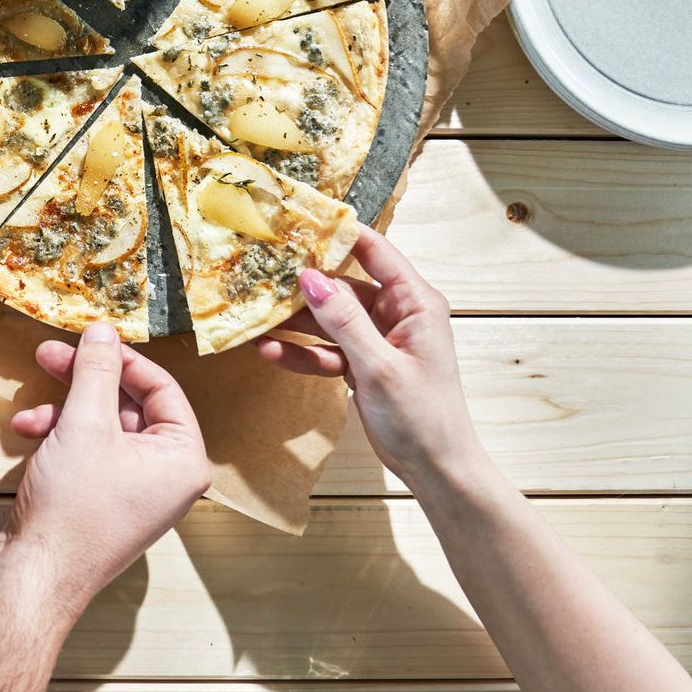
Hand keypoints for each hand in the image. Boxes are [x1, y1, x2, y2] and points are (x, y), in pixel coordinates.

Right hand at [5, 324, 210, 604]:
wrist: (36, 578)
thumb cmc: (73, 510)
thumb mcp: (86, 423)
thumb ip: (97, 369)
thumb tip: (104, 330)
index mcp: (183, 459)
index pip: (162, 387)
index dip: (121, 358)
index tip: (89, 338)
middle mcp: (167, 475)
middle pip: (129, 404)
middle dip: (84, 380)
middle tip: (49, 354)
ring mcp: (135, 490)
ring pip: (102, 426)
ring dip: (64, 409)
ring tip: (30, 403)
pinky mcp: (104, 500)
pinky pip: (88, 451)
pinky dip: (59, 436)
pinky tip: (27, 432)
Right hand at [254, 225, 481, 485]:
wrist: (436, 471)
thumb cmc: (423, 416)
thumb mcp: (380, 365)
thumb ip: (343, 320)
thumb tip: (309, 276)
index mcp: (414, 302)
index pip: (375, 251)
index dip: (339, 233)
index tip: (299, 220)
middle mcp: (395, 313)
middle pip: (342, 284)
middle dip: (304, 282)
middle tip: (262, 270)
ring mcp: (376, 338)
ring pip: (328, 318)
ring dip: (295, 321)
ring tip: (256, 313)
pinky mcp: (361, 363)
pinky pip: (325, 349)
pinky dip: (301, 352)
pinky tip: (269, 350)